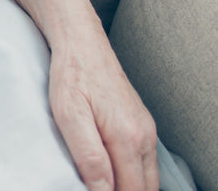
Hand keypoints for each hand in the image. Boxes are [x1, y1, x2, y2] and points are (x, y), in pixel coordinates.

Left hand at [48, 39, 157, 190]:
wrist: (81, 41)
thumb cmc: (72, 74)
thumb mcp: (69, 114)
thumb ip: (89, 156)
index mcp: (128, 137)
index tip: (92, 190)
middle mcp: (144, 136)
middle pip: (145, 188)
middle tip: (95, 187)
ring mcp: (147, 129)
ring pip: (148, 177)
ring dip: (130, 185)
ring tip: (102, 181)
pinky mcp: (142, 123)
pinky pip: (145, 161)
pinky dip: (133, 173)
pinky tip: (112, 169)